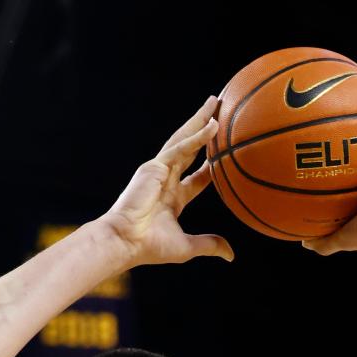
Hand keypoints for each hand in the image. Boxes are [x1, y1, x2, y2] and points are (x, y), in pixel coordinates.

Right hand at [102, 97, 233, 266]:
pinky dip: (197, 137)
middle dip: (204, 129)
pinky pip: (180, 148)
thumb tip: (231, 255)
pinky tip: (213, 125)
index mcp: (173, 197)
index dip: (211, 165)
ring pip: (184, 139)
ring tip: (216, 102)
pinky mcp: (155, 166)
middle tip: (221, 111)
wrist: (125, 242)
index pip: (197, 176)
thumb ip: (209, 245)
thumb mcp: (187, 247)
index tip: (226, 155)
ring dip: (201, 120)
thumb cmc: (149, 247)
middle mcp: (166, 179)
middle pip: (190, 148)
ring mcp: (159, 170)